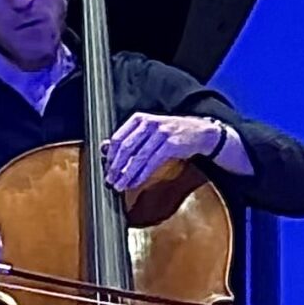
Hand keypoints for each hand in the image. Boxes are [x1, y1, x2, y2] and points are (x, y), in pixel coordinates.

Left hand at [105, 113, 228, 191]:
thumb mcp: (148, 131)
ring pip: (138, 157)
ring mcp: (160, 133)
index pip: (118, 138)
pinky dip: (142, 174)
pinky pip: (152, 162)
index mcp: (139, 119)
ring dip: (127, 174)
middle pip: (126, 148)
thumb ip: (128, 139)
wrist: (199, 133)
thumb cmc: (170, 134)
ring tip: (121, 185)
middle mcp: (149, 123)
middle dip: (116, 167)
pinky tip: (136, 182)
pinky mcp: (171, 144)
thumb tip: (105, 149)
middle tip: (111, 180)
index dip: (111, 156)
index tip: (107, 168)